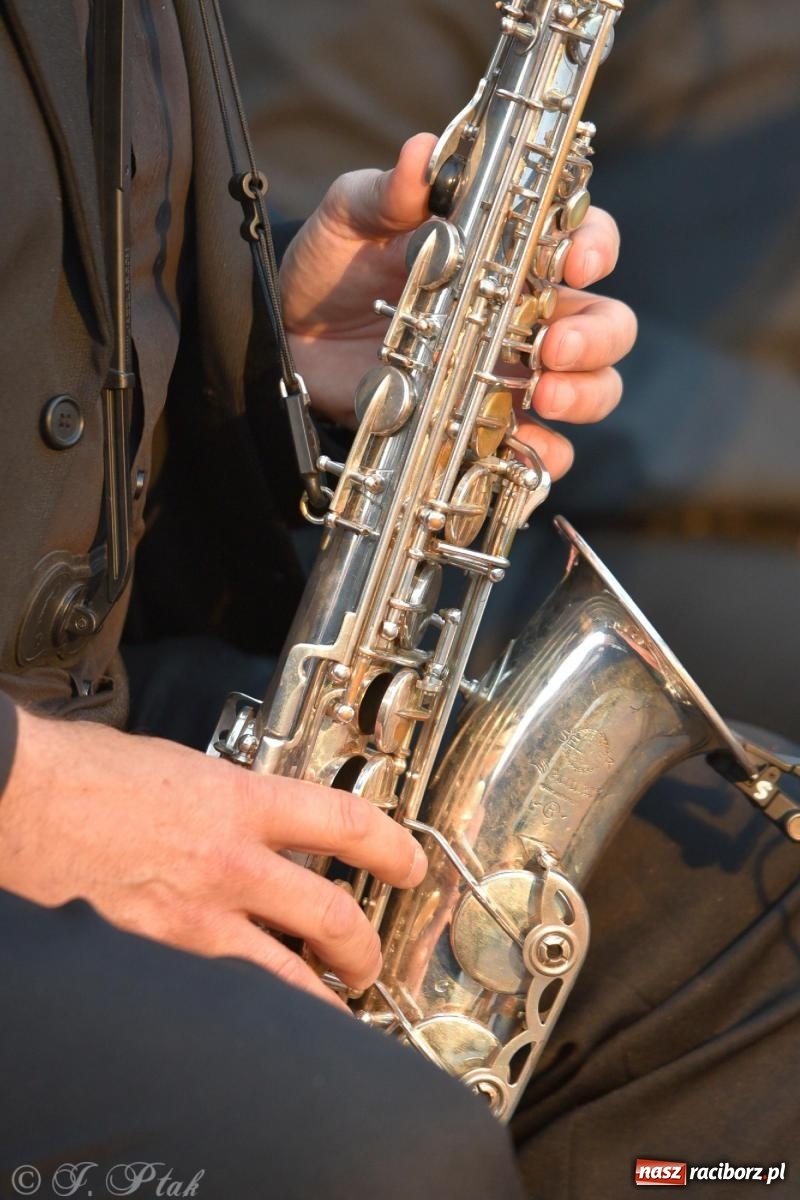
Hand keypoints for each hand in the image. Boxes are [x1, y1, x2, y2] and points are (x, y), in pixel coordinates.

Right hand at [0, 708, 426, 1009]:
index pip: (345, 822)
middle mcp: (229, 862)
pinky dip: (250, 1014)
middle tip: (369, 961)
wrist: (14, 797)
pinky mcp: (155, 959)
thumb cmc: (81, 774)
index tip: (409, 864)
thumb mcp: (177, 769)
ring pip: (290, 979)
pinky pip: (223, 999)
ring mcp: (193, 919)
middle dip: (366, 949)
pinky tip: (252, 1019)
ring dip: (323, 999)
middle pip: (334, 916)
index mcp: (238, 801)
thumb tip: (248, 823)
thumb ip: (225, 801)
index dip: (393, 847)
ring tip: (331, 1007)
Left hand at [280, 133, 636, 479]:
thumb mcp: (351, 218)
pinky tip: (526, 451)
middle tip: (555, 348)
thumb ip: (387, 192)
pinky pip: (541, 449)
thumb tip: (419, 154)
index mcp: (508, 253)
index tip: (575, 263)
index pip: (583, 239)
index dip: (595, 248)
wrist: (293, 340)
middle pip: (606, 323)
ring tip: (544, 396)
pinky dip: (546, 455)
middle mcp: (525, 314)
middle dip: (596, 336)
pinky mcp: (486, 425)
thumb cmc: (332, 268)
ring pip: (591, 386)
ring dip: (584, 394)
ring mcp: (510, 373)